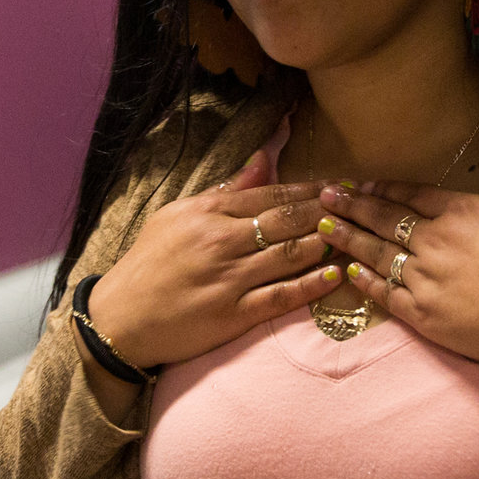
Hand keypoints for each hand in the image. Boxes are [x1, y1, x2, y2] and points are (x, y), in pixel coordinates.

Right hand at [87, 144, 343, 369]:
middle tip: (359, 205)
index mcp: (207, 214)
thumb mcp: (176, 216)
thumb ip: (223, 190)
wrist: (119, 319)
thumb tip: (263, 158)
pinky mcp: (233, 315)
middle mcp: (221, 242)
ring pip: (289, 255)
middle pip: (286, 221)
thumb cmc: (147, 264)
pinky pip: (280, 296)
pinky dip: (311, 285)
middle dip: (327, 211)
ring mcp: (229, 279)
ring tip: (354, 234)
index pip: (269, 195)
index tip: (339, 184)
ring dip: (326, 243)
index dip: (309, 189)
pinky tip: (336, 276)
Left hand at [314, 138, 478, 384]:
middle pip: (384, 220)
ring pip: (377, 254)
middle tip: (324, 196)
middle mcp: (434, 240)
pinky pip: (386, 294)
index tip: (360, 183)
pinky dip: (366, 282)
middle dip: (351, 206)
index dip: (384, 188)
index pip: (412, 194)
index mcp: (460, 211)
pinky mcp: (424, 315)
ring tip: (323, 228)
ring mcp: (425, 278)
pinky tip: (350, 272)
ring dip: (348, 239)